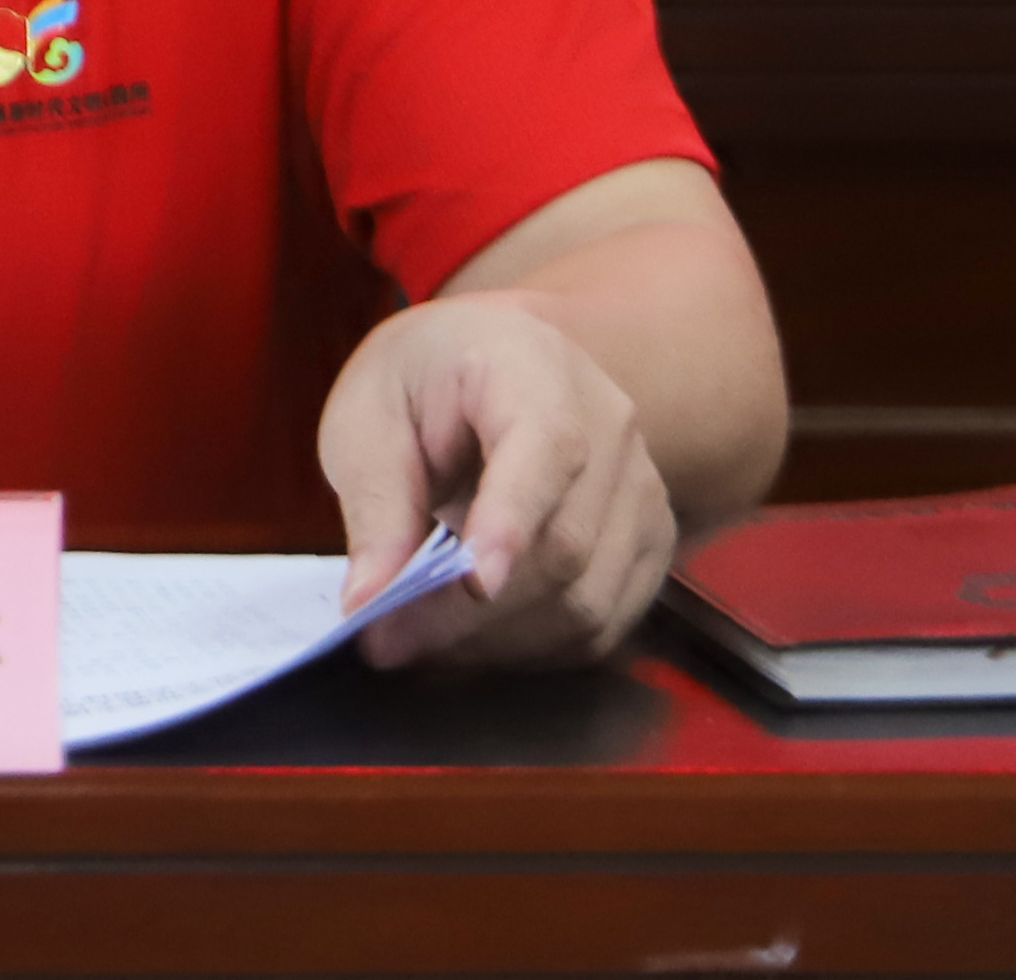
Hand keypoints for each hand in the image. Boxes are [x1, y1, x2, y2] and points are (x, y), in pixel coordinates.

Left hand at [317, 289, 676, 670]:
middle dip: (474, 612)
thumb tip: (369, 598)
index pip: (546, 446)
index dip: (514, 521)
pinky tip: (475, 640)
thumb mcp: (366, 419)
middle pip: (566, 544)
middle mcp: (609, 423)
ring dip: (498, 642)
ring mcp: (640, 486)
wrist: (483, 367)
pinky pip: (605, 623)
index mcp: (533, 366)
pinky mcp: (649, 541)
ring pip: (589, 600)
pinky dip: (535, 649)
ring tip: (419, 641)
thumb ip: (374, 504)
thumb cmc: (418, 387)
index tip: (472, 583)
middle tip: (387, 639)